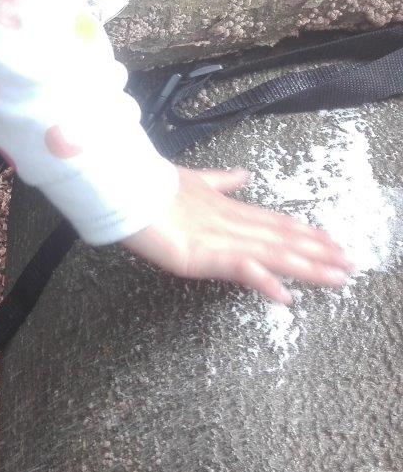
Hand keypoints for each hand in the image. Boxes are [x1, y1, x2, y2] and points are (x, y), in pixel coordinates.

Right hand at [121, 167, 352, 304]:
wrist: (122, 187)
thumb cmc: (148, 186)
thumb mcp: (189, 180)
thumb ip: (218, 180)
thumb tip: (242, 175)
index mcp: (226, 207)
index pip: (273, 221)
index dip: (304, 232)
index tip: (330, 241)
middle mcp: (229, 222)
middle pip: (282, 239)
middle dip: (317, 253)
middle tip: (350, 264)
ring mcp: (218, 238)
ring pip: (271, 253)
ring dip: (306, 267)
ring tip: (336, 278)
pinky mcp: (201, 255)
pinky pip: (240, 269)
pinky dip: (263, 282)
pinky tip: (284, 296)